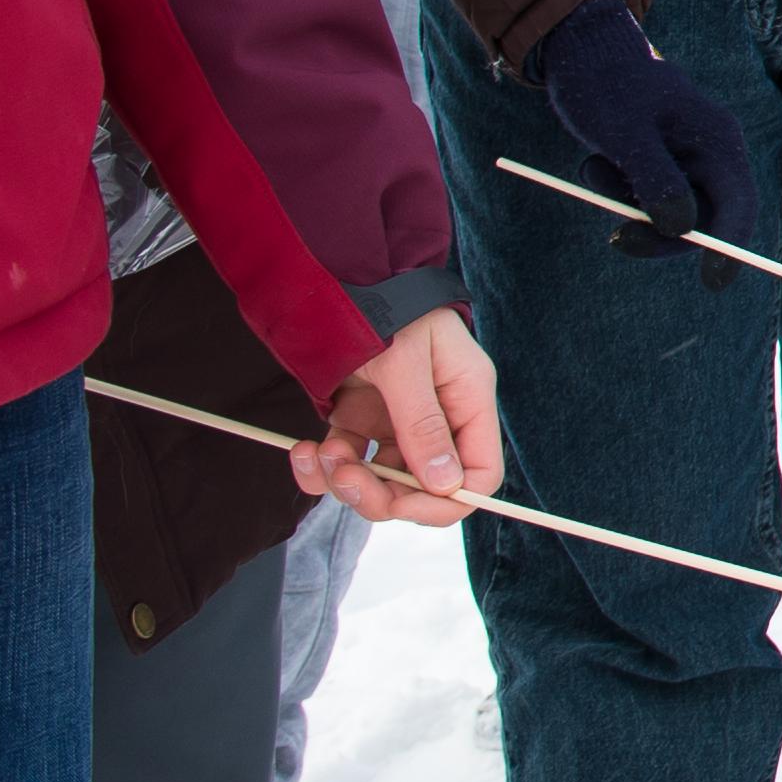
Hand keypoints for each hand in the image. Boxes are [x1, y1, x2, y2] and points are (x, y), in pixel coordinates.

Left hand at [293, 306, 499, 528]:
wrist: (342, 279)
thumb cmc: (387, 309)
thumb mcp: (405, 362)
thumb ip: (423, 423)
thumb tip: (446, 485)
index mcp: (467, 402)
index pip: (477, 474)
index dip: (444, 501)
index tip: (401, 502)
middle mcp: (438, 419)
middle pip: (424, 488)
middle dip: (381, 494)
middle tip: (345, 476)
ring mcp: (399, 423)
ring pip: (382, 483)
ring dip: (346, 480)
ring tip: (320, 452)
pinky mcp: (362, 422)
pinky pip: (348, 464)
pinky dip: (322, 470)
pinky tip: (304, 452)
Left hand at [532, 0, 757, 273]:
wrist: (580, 51)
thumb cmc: (606, 85)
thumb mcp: (627, 135)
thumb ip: (657, 182)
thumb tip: (683, 231)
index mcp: (717, 140)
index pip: (738, 205)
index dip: (730, 247)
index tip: (712, 282)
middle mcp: (710, 152)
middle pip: (704, 219)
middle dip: (659, 232)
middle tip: (615, 237)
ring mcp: (686, 158)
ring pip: (672, 212)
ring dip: (630, 208)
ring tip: (596, 171)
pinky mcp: (661, 162)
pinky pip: (649, 198)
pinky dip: (620, 194)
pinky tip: (599, 163)